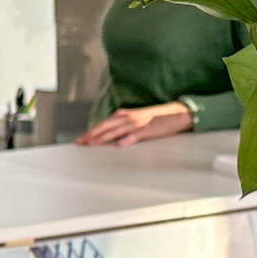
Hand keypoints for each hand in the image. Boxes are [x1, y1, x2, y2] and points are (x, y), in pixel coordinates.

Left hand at [77, 102, 194, 146]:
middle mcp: (129, 118)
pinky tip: (120, 144)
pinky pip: (136, 135)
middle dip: (92, 135)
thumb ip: (124, 125)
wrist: (176, 113)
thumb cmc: (157, 118)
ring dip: (104, 137)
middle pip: (106, 126)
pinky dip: (128, 139)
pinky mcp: (149, 129)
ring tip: (93, 144)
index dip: (92, 131)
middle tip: (80, 142)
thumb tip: (112, 133)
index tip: (81, 139)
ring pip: (117, 131)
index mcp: (125, 115)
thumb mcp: (137, 119)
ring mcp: (138, 123)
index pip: (104, 124)